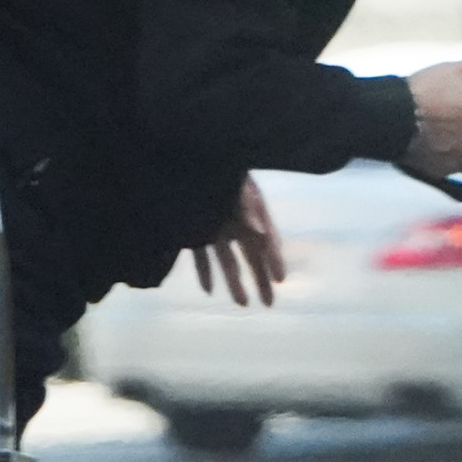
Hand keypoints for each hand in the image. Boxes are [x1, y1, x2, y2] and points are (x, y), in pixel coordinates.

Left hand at [189, 177, 285, 308]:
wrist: (180, 157)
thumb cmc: (216, 171)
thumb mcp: (235, 186)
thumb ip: (246, 208)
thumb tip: (259, 232)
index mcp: (250, 208)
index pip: (266, 239)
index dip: (274, 259)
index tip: (281, 279)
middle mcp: (235, 221)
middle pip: (250, 255)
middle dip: (260, 279)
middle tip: (269, 304)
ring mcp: (214, 227)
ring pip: (227, 259)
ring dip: (233, 281)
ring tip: (242, 304)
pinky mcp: (193, 231)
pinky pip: (201, 256)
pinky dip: (204, 272)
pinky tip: (209, 290)